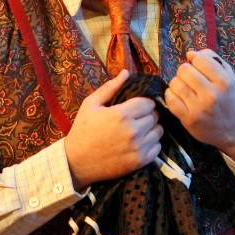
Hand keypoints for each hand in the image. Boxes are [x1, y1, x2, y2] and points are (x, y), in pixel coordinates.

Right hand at [64, 70, 162, 189]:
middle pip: (155, 116)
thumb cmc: (83, 130)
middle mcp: (133, 130)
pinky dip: (152, 144)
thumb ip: (110, 87)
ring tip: (140, 130)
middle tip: (137, 118)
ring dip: (152, 129)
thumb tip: (126, 72)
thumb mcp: (91, 104)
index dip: (144, 103)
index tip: (137, 106)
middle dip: (148, 115)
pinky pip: (157, 148)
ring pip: (158, 131)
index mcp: (121, 114)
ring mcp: (137, 148)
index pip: (149, 103)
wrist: (76, 162)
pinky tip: (140, 143)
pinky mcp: (139, 161)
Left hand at [164, 50, 234, 162]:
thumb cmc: (230, 100)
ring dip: (177, 83)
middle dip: (185, 71)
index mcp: (224, 82)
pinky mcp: (188, 119)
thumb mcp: (229, 77)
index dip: (195, 60)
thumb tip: (190, 53)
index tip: (198, 67)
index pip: (199, 59)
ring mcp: (199, 108)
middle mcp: (212, 95)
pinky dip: (171, 95)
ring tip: (185, 88)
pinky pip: (170, 99)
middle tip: (190, 78)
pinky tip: (178, 96)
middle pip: (184, 70)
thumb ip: (212, 60)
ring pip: (175, 83)